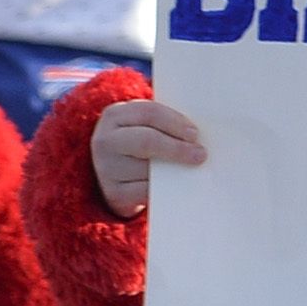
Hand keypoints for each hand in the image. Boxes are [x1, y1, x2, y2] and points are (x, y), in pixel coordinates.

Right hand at [90, 97, 205, 220]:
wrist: (118, 176)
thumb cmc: (142, 143)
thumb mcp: (147, 126)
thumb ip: (167, 124)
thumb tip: (200, 133)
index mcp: (115, 116)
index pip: (149, 113)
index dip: (175, 122)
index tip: (195, 134)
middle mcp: (106, 140)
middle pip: (147, 140)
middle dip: (177, 148)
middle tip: (201, 154)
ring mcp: (107, 167)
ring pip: (148, 168)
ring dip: (175, 170)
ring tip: (193, 170)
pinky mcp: (114, 192)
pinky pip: (145, 190)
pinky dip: (167, 188)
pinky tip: (180, 185)